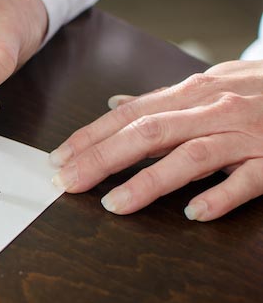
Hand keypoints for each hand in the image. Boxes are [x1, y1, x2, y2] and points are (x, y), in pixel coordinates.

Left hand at [50, 60, 262, 220]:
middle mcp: (212, 110)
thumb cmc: (255, 91)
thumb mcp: (206, 87)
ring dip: (148, 181)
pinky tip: (193, 214)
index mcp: (192, 93)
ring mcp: (244, 136)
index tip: (59, 157)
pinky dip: (220, 197)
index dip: (91, 135)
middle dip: (103, 158)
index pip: (130, 114)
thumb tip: (116, 105)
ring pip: (190, 156)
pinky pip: (247, 180)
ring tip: (114, 204)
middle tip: (69, 182)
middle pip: (148, 133)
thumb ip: (162, 101)